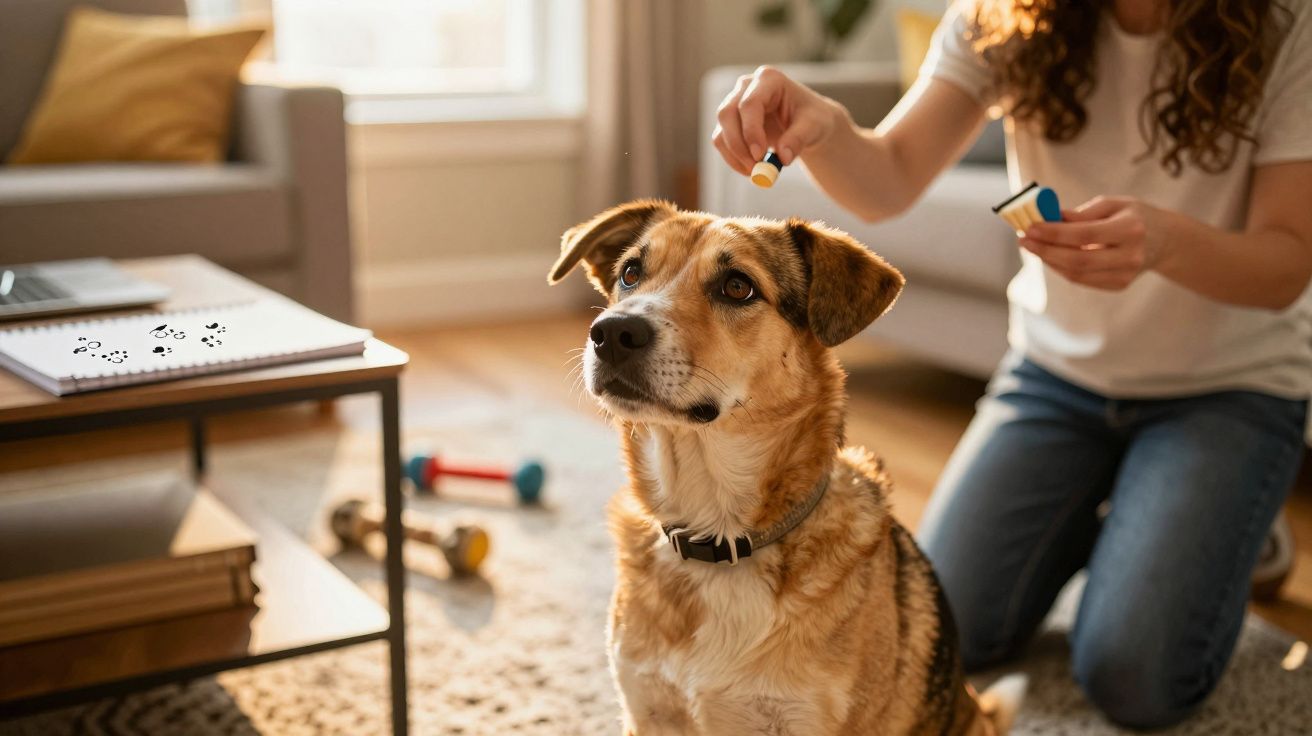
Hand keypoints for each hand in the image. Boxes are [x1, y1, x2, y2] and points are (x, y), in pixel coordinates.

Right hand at [711, 66, 843, 175]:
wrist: (807, 125)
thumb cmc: (813, 119)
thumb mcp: (814, 127)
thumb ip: (799, 139)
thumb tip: (783, 158)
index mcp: (769, 79)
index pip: (749, 103)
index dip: (751, 131)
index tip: (760, 156)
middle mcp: (746, 87)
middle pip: (727, 114)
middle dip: (739, 146)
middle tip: (756, 169)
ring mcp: (734, 103)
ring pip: (721, 131)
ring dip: (736, 156)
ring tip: (758, 172)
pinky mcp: (730, 123)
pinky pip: (722, 143)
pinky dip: (733, 160)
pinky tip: (752, 170)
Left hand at [1020, 196, 1172, 290]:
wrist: (1165, 240)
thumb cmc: (1134, 216)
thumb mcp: (1113, 204)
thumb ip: (1081, 213)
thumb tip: (1047, 218)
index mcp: (1131, 229)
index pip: (1085, 234)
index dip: (1054, 233)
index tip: (1030, 227)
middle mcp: (1131, 255)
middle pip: (1079, 260)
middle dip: (1046, 250)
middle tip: (1023, 240)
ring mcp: (1126, 274)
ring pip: (1077, 274)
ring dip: (1049, 260)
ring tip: (1032, 246)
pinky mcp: (1119, 285)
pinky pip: (1082, 279)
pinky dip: (1061, 268)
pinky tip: (1050, 256)